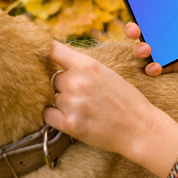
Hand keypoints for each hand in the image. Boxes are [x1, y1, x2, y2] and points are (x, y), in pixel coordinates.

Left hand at [43, 41, 177, 177]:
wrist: (140, 128)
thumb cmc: (127, 101)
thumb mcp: (108, 74)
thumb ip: (83, 67)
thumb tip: (58, 63)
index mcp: (87, 64)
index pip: (52, 49)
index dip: (42, 49)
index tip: (37, 52)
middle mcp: (77, 81)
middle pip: (52, 78)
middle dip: (63, 86)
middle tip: (82, 96)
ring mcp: (72, 103)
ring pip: (52, 97)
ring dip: (62, 103)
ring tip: (84, 109)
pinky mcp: (70, 124)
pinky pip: (47, 115)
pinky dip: (55, 116)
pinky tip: (71, 118)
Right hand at [126, 0, 177, 78]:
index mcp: (177, 15)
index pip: (152, 10)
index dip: (138, 6)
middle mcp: (172, 32)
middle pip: (144, 30)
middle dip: (133, 29)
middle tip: (134, 27)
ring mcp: (174, 49)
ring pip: (147, 49)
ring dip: (140, 50)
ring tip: (146, 48)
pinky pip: (159, 68)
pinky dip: (153, 68)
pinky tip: (156, 65)